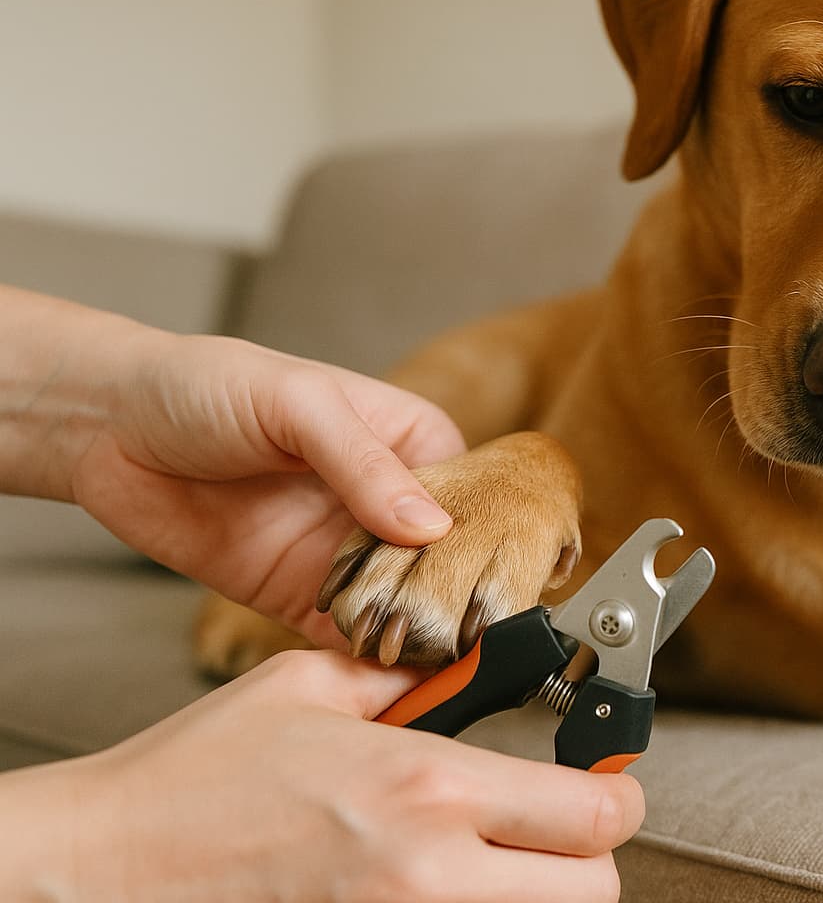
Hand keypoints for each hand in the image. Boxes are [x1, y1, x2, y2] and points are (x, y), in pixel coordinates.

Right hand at [0, 650, 642, 901]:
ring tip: (498, 856)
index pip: (592, 812)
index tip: (610, 779)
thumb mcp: (311, 689)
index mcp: (428, 787)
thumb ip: (409, 680)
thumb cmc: (195, 779)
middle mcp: (431, 874)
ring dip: (538, 891)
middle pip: (593, 891)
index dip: (618, 792)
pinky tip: (444, 883)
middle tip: (561, 827)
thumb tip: (465, 674)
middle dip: (590, 854)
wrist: (106, 865)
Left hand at [70, 327, 467, 645]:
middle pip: (441, 563)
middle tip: (441, 632)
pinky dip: (362, 659)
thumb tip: (429, 526)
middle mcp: (388, 502)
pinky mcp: (301, 596)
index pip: (468, 499)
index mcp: (411, 442)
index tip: (479, 582)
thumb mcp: (298, 401)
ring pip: (401, 607)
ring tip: (411, 658)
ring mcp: (345, 553)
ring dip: (406, 635)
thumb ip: (361, 462)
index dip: (477, 540)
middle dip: (442, 599)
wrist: (109, 426)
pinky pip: (346, 637)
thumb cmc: (208, 385)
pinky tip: (374, 674)